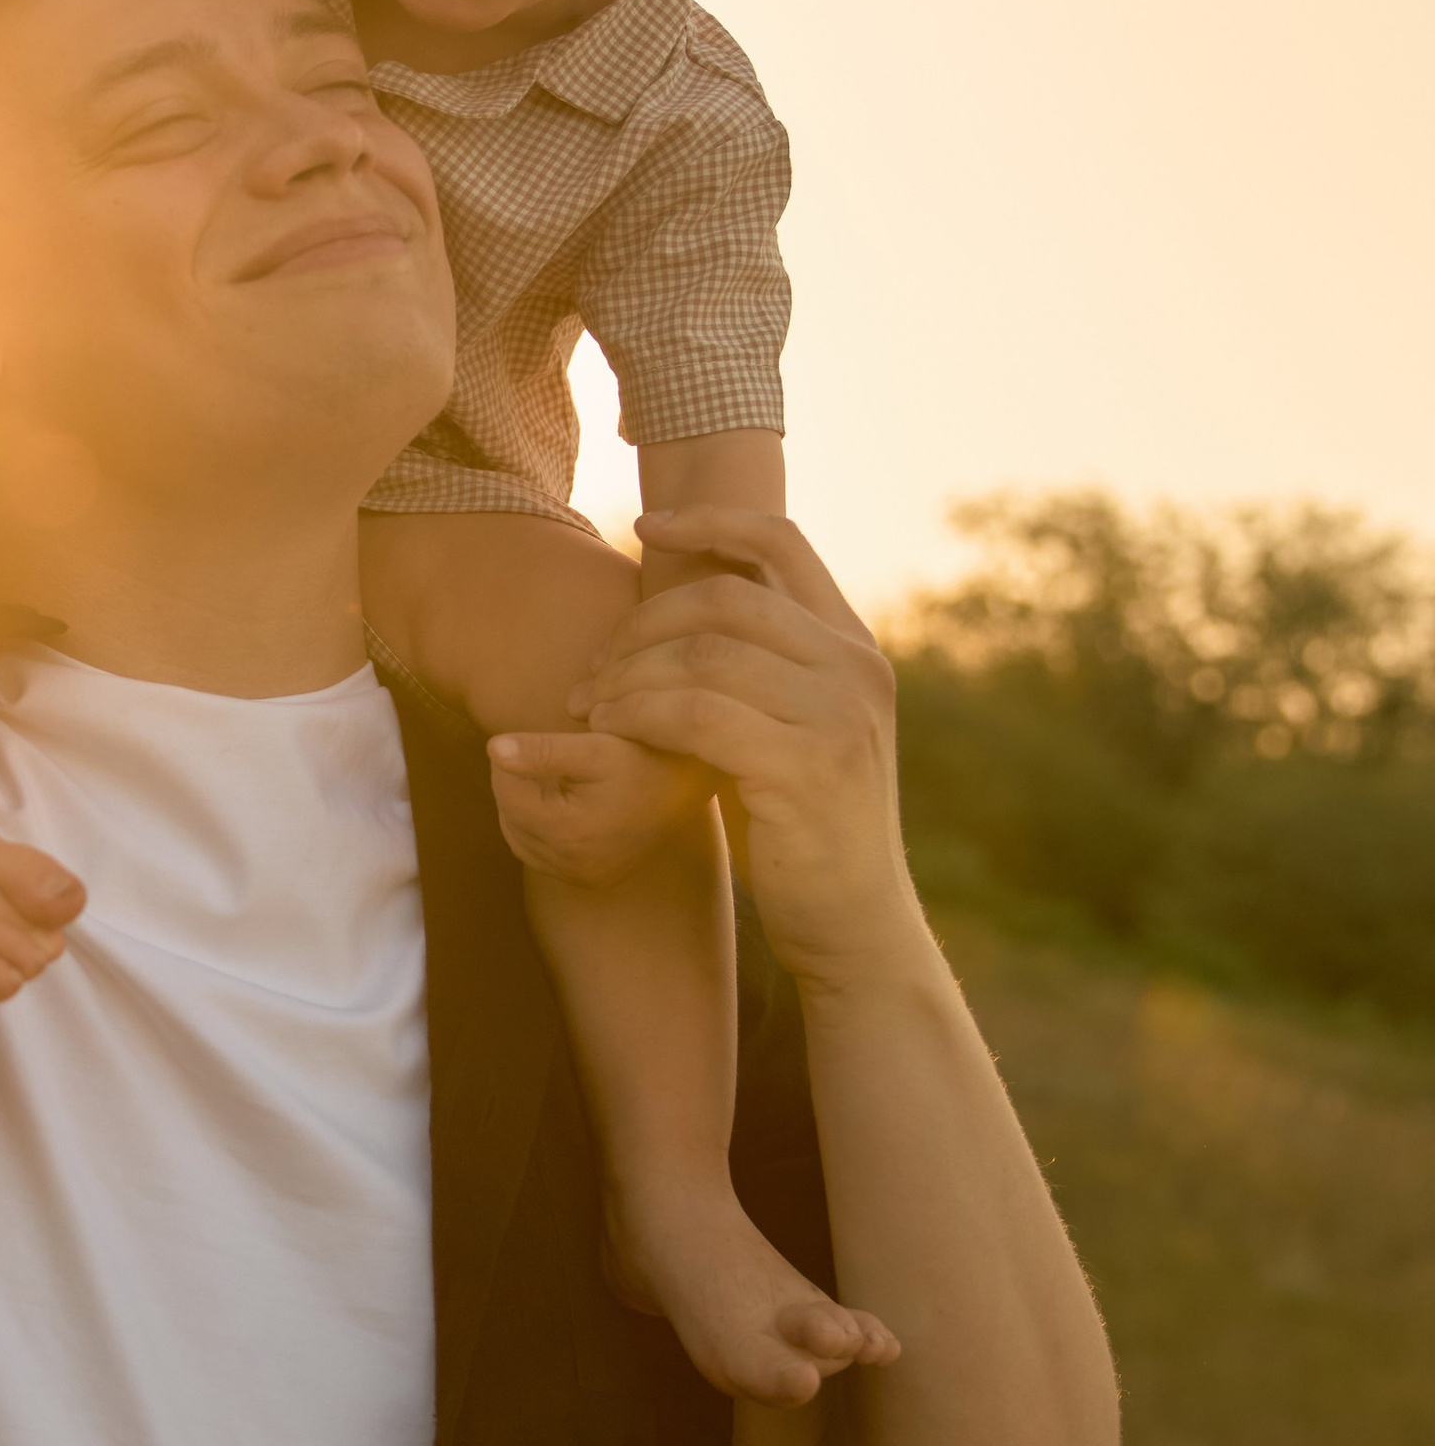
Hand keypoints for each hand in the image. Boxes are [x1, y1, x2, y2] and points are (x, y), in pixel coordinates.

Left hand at [486, 725, 711, 886]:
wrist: (688, 784)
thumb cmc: (643, 756)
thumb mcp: (594, 747)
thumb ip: (541, 750)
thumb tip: (492, 748)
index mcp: (568, 831)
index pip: (505, 792)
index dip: (508, 759)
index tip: (527, 737)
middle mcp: (572, 865)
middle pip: (510, 817)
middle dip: (514, 784)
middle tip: (537, 755)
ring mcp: (582, 877)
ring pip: (520, 840)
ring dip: (521, 808)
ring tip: (545, 777)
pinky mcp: (592, 881)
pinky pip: (542, 857)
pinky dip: (537, 831)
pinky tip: (555, 805)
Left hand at [496, 508, 919, 988]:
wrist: (853, 924)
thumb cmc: (803, 827)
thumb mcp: (793, 730)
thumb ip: (762, 670)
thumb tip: (688, 613)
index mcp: (855, 645)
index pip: (782, 542)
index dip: (709, 521)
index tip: (644, 529)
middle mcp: (855, 667)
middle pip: (723, 596)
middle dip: (641, 624)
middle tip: (591, 671)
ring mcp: (838, 713)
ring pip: (703, 653)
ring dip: (628, 673)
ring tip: (590, 705)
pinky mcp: (807, 764)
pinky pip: (696, 711)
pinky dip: (639, 712)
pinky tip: (608, 729)